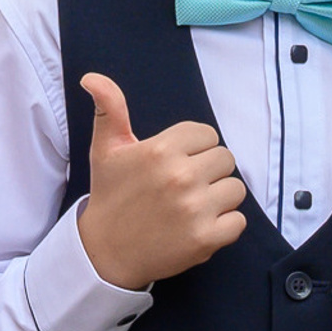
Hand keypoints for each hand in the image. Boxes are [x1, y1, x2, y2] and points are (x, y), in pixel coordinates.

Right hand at [74, 73, 246, 290]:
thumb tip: (92, 77)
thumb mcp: (106, 149)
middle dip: (208, 171)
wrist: (105, 252)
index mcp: (161, 150)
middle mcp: (180, 177)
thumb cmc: (111, 196)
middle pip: (225, 159)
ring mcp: (195, 209)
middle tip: (183, 186)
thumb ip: (110, 108)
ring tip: (192, 206)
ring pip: (236, 189)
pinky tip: (200, 226)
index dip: (194, 149)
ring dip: (219, 198)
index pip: (208, 135)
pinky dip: (225, 226)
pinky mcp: (205, 239)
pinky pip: (238, 221)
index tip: (175, 163)